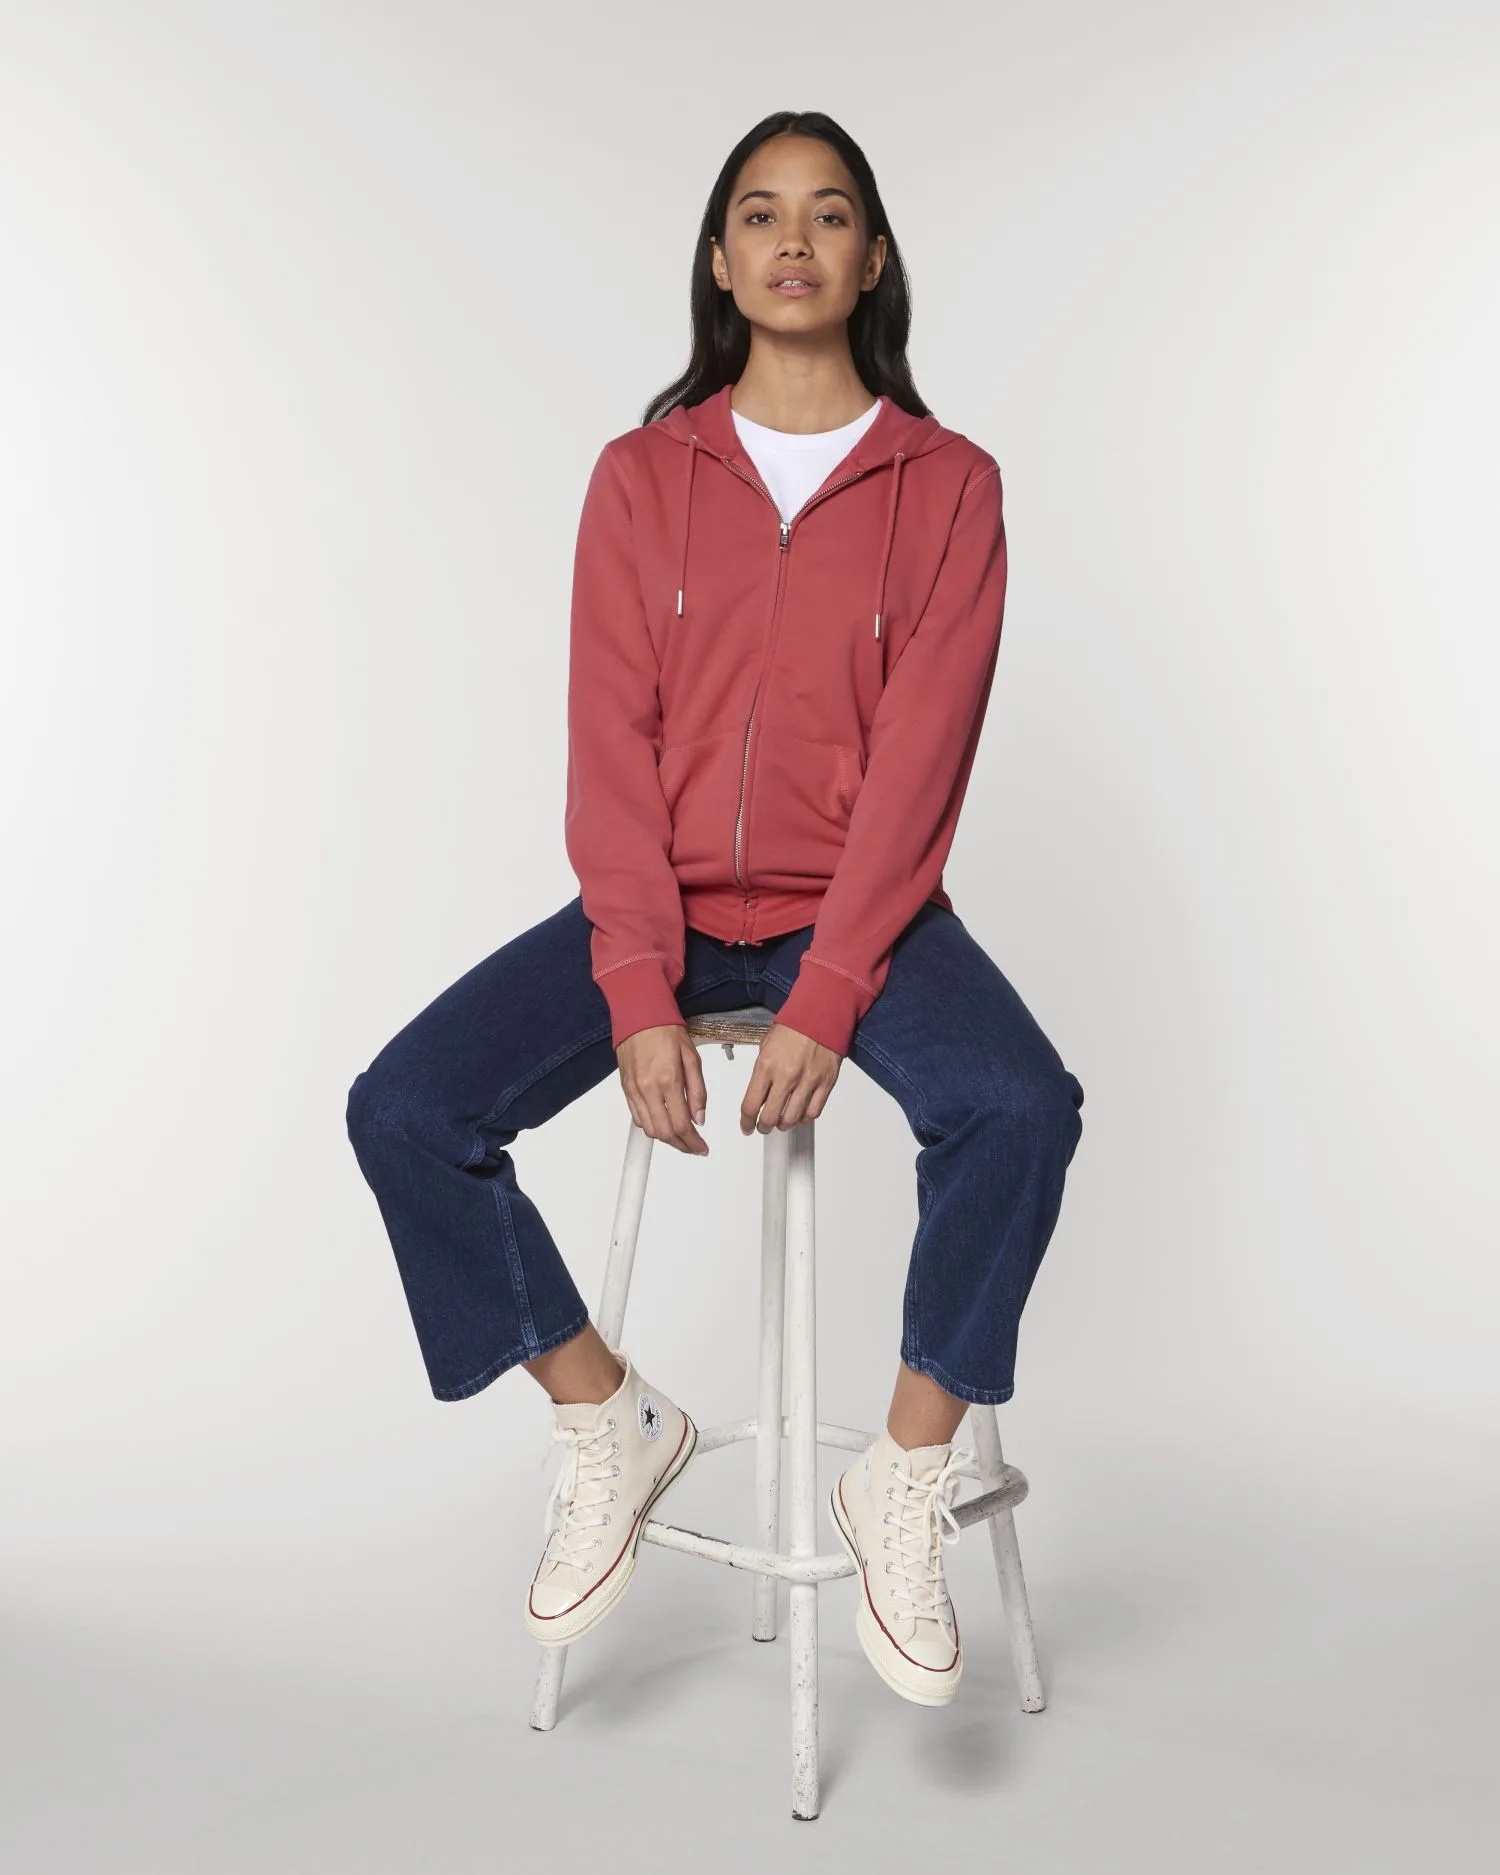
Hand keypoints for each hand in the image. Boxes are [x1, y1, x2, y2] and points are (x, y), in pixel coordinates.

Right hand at [616, 1024, 709, 1154]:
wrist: (639, 1015)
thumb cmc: (666, 1030)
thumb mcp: (692, 1058)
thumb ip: (697, 1091)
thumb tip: (700, 1117)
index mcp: (668, 1080)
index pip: (681, 1124)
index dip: (693, 1142)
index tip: (702, 1147)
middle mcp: (648, 1088)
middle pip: (664, 1133)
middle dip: (681, 1145)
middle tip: (694, 1147)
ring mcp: (634, 1090)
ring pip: (648, 1129)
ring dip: (666, 1139)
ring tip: (680, 1139)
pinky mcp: (626, 1089)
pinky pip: (636, 1117)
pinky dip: (650, 1127)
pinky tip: (662, 1124)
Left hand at [740, 1021, 840, 1134]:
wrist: (821, 1014)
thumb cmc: (794, 1026)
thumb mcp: (766, 1045)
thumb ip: (761, 1072)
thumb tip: (759, 1093)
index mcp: (766, 1066)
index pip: (751, 1105)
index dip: (746, 1122)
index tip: (746, 1127)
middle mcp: (786, 1077)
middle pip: (770, 1117)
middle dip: (763, 1127)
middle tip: (762, 1127)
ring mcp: (807, 1082)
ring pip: (792, 1119)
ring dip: (783, 1125)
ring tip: (781, 1122)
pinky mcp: (825, 1083)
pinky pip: (813, 1112)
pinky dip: (804, 1118)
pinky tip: (799, 1115)